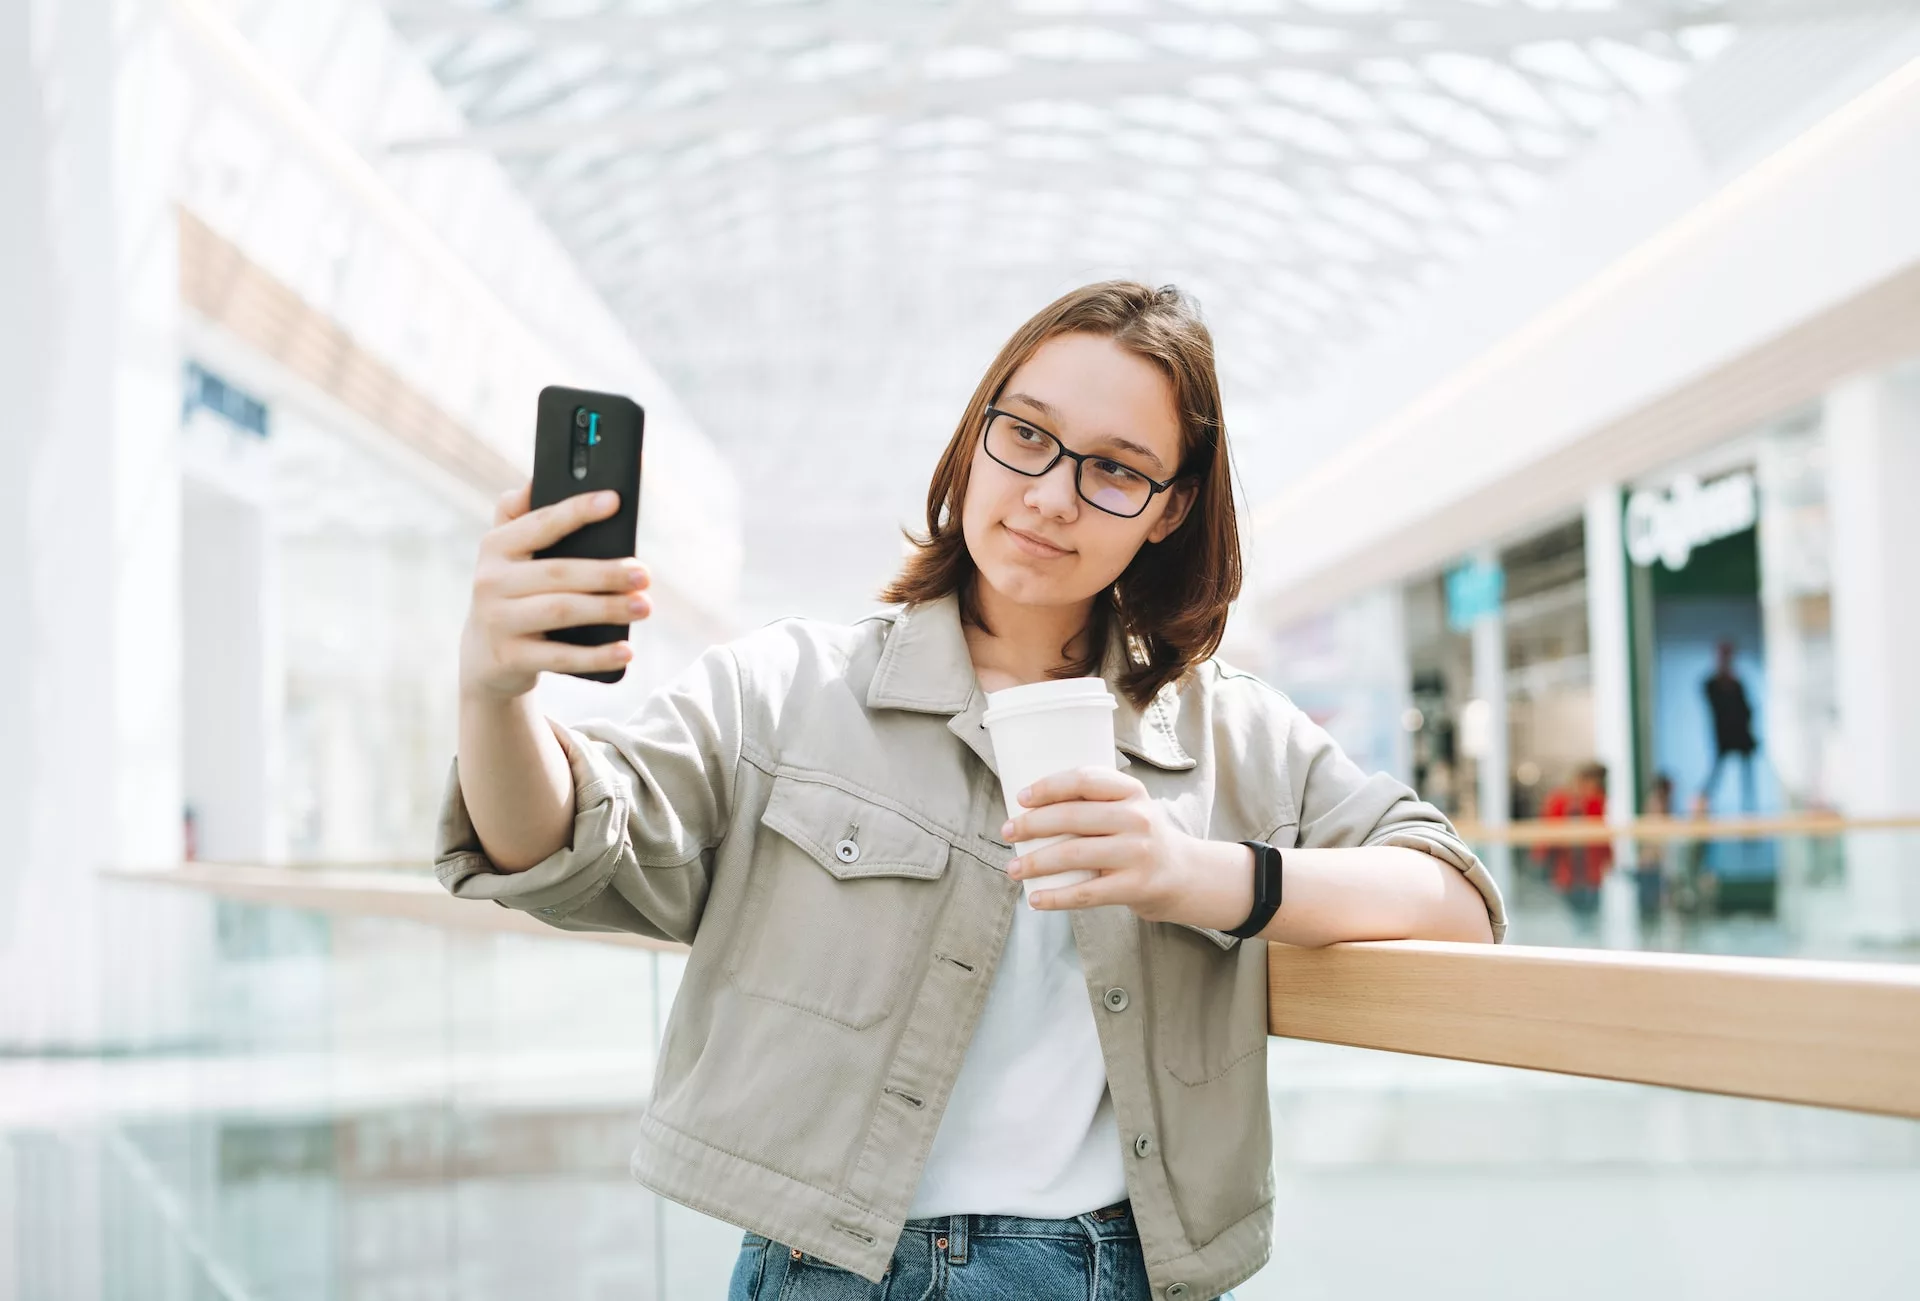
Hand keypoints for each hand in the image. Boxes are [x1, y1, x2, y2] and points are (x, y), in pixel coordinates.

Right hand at [458, 483, 652, 699]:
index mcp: (495, 547)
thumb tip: (536, 479)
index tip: (615, 501)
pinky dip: (596, 655)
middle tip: (644, 574)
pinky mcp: (510, 658)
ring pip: (561, 611)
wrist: (483, 657)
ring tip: (644, 606)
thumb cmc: (512, 593)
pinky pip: (560, 656)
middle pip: (558, 572)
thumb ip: (519, 516)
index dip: (577, 510)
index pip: (540, 523)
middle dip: (606, 572)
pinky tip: (625, 650)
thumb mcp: (507, 555)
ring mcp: (497, 621)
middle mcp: (490, 581)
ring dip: (608, 609)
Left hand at [1002, 767, 1213, 922]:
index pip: (1084, 780)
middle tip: (1007, 832)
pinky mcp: (1136, 886)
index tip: (1022, 798)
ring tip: (1013, 868)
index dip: (1049, 786)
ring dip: (1036, 862)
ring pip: (1074, 854)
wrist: (1184, 874)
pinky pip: (1086, 893)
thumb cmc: (1141, 837)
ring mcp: (1139, 853)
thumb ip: (1093, 802)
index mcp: (1132, 791)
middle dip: (1031, 825)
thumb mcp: (1130, 807)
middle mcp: (1138, 818)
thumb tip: (1030, 808)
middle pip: (1072, 817)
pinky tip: (1035, 899)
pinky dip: (1055, 897)